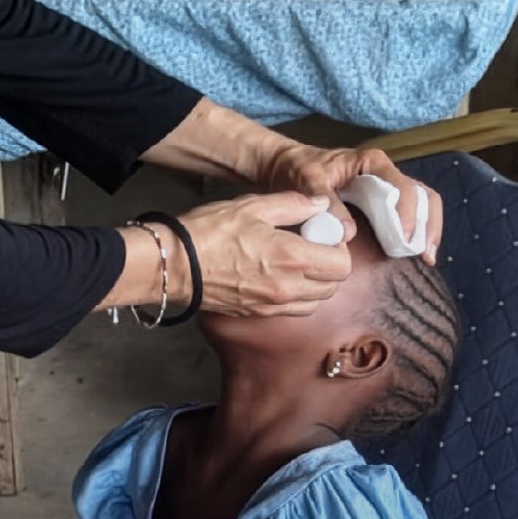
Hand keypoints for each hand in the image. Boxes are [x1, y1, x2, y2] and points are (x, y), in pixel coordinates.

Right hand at [178, 190, 350, 317]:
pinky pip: (293, 310)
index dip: (338, 246)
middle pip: (334, 286)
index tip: (322, 233)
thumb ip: (295, 204)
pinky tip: (280, 276)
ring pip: (316, 301)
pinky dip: (297, 296)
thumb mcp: (254, 206)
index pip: (342, 263)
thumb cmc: (210, 232)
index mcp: (292, 257)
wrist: (175, 265)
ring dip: (316, 283)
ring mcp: (273, 305)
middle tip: (312, 246)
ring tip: (296, 262)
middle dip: (330, 265)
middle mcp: (288, 287)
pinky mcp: (258, 314)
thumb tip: (321, 204)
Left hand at [255, 141, 445, 264]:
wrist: (288, 165)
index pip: (401, 186)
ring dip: (427, 230)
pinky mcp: (384, 201)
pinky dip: (415, 232)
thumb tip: (349, 233)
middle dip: (427, 224)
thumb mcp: (308, 181)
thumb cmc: (299, 168)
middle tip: (426, 254)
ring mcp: (387, 186)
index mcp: (372, 162)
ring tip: (427, 258)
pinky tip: (416, 254)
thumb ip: (327, 204)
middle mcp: (386, 172)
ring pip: (422, 204)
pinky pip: (409, 214)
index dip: (407, 213)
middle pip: (421, 194)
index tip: (404, 238)